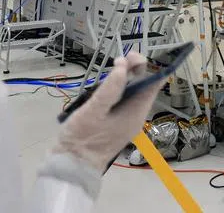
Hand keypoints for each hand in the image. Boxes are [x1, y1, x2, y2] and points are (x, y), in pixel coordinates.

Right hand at [55, 52, 162, 171]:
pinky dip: (115, 90)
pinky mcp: (113, 122)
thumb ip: (110, 88)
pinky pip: (121, 101)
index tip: (132, 56)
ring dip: (123, 79)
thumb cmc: (83, 139)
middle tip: (118, 59)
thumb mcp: (94, 110)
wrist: (71, 166)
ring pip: (130, 93)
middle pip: (142, 87)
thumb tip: (123, 66)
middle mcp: (134, 116)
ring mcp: (124, 120)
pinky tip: (104, 86)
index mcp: (136, 113)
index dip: (147, 67)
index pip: (153, 85)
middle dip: (133, 70)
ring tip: (111, 69)